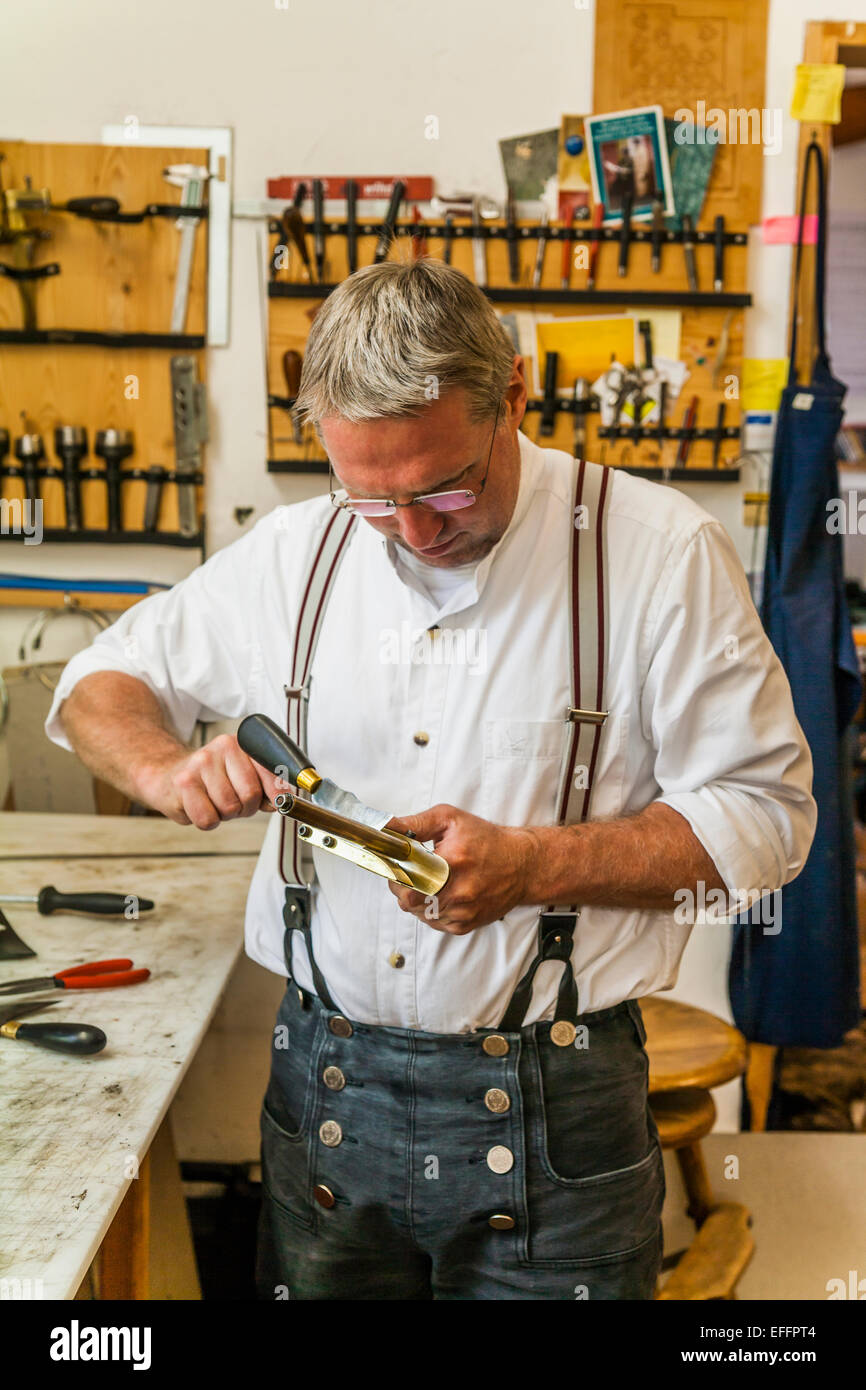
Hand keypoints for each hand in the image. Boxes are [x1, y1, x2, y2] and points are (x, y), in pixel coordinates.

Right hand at [137, 733, 281, 829]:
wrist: (167, 776)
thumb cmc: (210, 779)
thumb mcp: (241, 775)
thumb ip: (265, 786)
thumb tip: (284, 801)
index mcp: (241, 743)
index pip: (271, 772)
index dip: (275, 794)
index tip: (275, 803)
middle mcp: (222, 748)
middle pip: (251, 794)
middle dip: (245, 808)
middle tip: (232, 803)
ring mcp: (201, 763)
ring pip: (229, 808)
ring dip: (224, 815)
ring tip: (213, 802)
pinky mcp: (183, 783)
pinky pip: (208, 819)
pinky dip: (206, 821)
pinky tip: (199, 806)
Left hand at [385, 803, 536, 934]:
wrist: (522, 866)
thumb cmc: (487, 841)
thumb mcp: (451, 820)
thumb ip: (416, 823)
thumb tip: (387, 827)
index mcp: (453, 861)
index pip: (408, 879)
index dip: (395, 874)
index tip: (394, 865)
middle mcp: (459, 891)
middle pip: (408, 900)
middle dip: (400, 886)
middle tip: (406, 873)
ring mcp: (462, 912)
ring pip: (418, 913)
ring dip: (415, 898)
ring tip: (427, 881)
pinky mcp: (465, 926)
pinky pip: (433, 922)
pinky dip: (429, 909)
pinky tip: (439, 893)